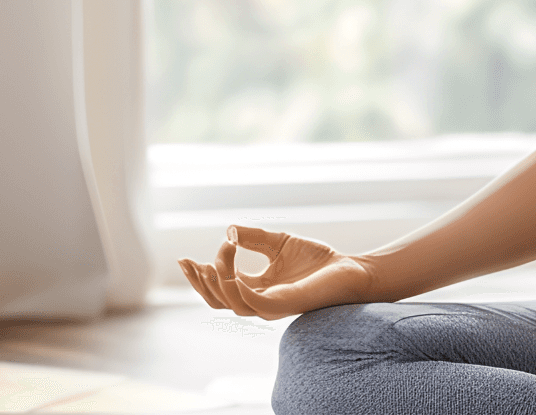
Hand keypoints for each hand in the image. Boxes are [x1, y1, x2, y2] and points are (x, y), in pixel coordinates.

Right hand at [178, 225, 378, 319]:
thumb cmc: (317, 260)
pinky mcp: (284, 304)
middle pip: (217, 300)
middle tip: (189, 263)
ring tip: (210, 263)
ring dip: (216, 283)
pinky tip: (230, 275)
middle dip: (200, 283)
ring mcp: (270, 305)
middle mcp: (259, 301)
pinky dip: (237, 290)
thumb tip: (228, 230)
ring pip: (230, 304)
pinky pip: (252, 304)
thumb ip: (254, 238)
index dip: (199, 275)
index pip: (219, 287)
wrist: (350, 269)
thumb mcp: (279, 243)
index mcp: (256, 288)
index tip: (186, 257)